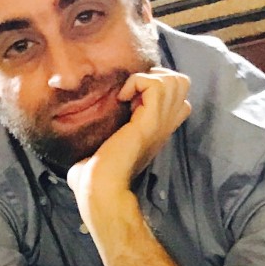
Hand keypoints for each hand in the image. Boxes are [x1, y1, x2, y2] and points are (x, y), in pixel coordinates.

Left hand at [68, 69, 190, 216]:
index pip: (178, 99)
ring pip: (176, 80)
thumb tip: (81, 160)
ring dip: (149, 78)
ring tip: (129, 95)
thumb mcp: (103, 153)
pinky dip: (137, 82)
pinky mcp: (148, 123)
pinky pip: (156, 84)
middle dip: (157, 76)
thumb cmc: (94, 178)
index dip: (157, 88)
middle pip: (182, 84)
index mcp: (156, 131)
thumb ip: (100, 146)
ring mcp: (159, 124)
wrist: (98, 189)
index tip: (131, 100)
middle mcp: (163, 126)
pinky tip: (122, 99)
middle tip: (133, 93)